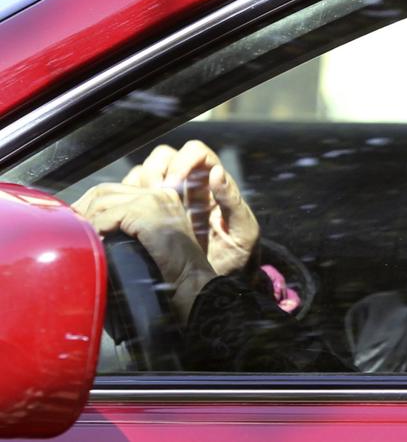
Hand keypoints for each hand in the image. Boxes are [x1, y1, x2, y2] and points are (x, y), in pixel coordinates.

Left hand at [72, 183, 215, 321]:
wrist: (191, 283)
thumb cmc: (172, 271)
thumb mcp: (151, 239)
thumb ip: (131, 226)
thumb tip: (94, 223)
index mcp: (161, 197)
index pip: (114, 190)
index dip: (90, 204)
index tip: (79, 221)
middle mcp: (159, 193)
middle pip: (105, 190)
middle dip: (83, 208)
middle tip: (73, 228)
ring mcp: (153, 201)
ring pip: (103, 201)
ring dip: (88, 220)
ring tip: (83, 238)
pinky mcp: (146, 212)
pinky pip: (108, 216)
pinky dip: (97, 229)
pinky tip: (96, 242)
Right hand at [122, 140, 259, 274]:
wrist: (225, 288)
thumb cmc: (240, 259)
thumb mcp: (244, 232)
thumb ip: (233, 202)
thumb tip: (216, 172)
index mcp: (214, 185)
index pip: (197, 153)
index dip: (183, 161)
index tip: (174, 183)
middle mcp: (190, 187)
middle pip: (165, 157)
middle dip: (156, 170)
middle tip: (153, 195)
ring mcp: (169, 201)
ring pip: (145, 173)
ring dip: (138, 184)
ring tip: (140, 208)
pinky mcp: (152, 217)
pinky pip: (132, 196)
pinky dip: (126, 199)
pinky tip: (130, 216)